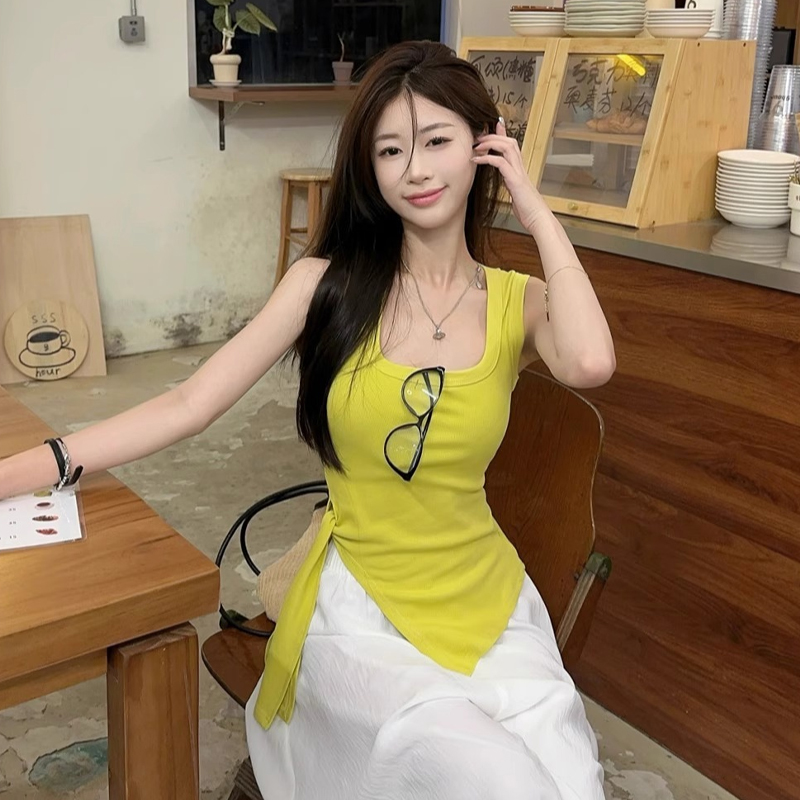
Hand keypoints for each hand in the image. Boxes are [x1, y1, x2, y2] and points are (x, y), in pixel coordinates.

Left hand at [471, 118, 548, 232]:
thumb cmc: (528, 211)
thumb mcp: (517, 195)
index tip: (493, 127)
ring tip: (476, 145)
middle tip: (478, 137)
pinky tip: (477, 160)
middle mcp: (521, 168)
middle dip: (493, 136)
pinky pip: (500, 163)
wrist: (539, 220)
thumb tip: (508, 186)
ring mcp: (519, 173)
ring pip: (507, 147)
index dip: (502, 135)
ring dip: (490, 143)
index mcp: (520, 171)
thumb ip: (512, 186)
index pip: (512, 147)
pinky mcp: (515, 181)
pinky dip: (488, 158)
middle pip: (509, 142)